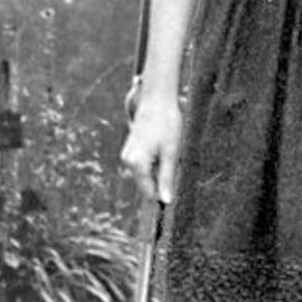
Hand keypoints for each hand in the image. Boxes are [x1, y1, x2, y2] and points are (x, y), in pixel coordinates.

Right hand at [118, 85, 180, 210]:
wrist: (157, 100)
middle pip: (146, 184)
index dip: (162, 197)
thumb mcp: (171, 153)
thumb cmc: (167, 124)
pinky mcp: (130, 150)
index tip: (174, 199)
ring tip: (168, 152)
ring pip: (145, 175)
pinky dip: (154, 163)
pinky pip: (143, 165)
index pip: (149, 192)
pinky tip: (162, 148)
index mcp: (136, 164)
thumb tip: (166, 201)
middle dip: (161, 181)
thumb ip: (167, 178)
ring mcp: (127, 155)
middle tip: (174, 163)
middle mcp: (127, 161)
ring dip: (158, 171)